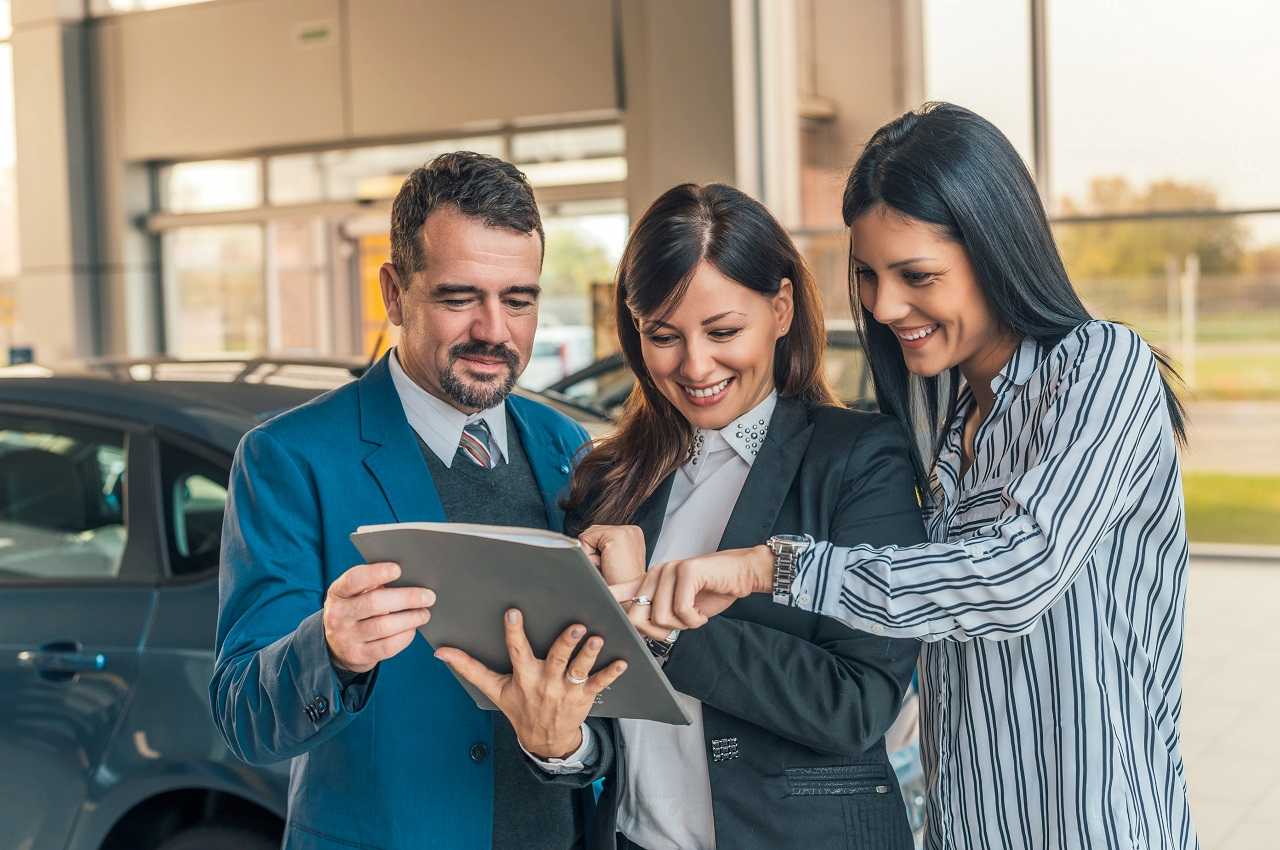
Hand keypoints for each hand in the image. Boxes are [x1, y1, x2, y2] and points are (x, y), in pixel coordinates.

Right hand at [323, 562, 434, 673]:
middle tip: (428, 597)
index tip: (398, 569)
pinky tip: (412, 629)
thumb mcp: (353, 594)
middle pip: (375, 603)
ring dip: (410, 619)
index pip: (354, 579)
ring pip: (384, 626)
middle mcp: (338, 614)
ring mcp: (346, 637)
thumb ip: (372, 584)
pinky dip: (404, 637)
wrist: (336, 646)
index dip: (376, 573)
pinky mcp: (358, 655)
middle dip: (406, 598)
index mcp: (338, 592)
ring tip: (424, 614)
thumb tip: (409, 577)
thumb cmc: (354, 610)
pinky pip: (387, 646)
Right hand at [435, 610, 628, 758]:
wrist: (544, 739)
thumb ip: (470, 667)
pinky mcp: (584, 696)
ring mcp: (566, 690)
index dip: (514, 633)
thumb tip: (441, 652)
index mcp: (524, 677)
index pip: (517, 651)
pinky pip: (599, 684)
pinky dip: (611, 674)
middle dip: (566, 643)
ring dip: (589, 655)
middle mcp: (546, 682)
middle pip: (556, 659)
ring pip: (579, 670)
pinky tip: (622, 662)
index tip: (514, 612)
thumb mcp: (494, 689)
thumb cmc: (519, 707)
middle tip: (576, 626)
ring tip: (597, 639)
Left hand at [578, 524, 646, 584]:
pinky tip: (604, 564)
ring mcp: (625, 531)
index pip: (600, 533)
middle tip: (608, 568)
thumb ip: (601, 547)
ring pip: (588, 535)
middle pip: (593, 532)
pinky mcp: (616, 536)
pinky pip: (585, 539)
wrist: (629, 599)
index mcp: (632, 534)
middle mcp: (631, 530)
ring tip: (607, 567)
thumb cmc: (619, 586)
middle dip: (592, 551)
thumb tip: (580, 542)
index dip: (596, 551)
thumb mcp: (612, 561)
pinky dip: (588, 555)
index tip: (609, 566)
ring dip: (591, 554)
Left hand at [610, 545, 773, 637]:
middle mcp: (655, 573)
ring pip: (659, 617)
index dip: (603, 602)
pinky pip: (681, 611)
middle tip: (679, 626)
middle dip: (658, 632)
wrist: (741, 573)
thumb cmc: (712, 592)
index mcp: (650, 581)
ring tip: (695, 615)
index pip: (619, 592)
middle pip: (636, 617)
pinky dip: (695, 620)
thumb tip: (637, 628)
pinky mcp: (686, 571)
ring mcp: (669, 570)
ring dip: (682, 626)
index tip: (587, 610)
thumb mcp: (680, 607)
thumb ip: (659, 614)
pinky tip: (702, 613)